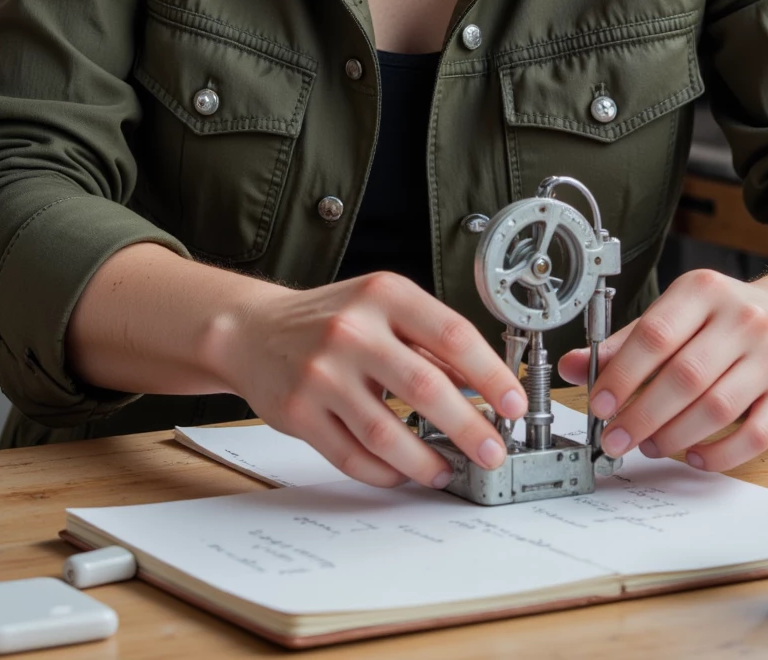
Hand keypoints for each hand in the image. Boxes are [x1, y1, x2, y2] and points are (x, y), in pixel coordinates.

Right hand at [218, 271, 526, 490]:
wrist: (252, 331)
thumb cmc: (329, 319)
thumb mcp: (383, 309)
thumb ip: (429, 341)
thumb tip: (485, 386)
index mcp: (383, 294)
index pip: (451, 334)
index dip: (491, 374)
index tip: (514, 403)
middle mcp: (352, 329)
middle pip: (425, 387)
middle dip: (470, 428)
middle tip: (494, 452)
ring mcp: (322, 373)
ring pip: (387, 433)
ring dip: (427, 460)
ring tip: (448, 470)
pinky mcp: (299, 412)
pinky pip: (352, 456)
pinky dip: (385, 471)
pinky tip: (403, 471)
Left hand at [556, 267, 767, 471]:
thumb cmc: (722, 317)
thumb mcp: (675, 311)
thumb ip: (625, 342)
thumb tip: (574, 367)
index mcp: (704, 290)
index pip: (656, 334)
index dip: (622, 374)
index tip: (600, 404)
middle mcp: (743, 319)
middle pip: (685, 377)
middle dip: (642, 415)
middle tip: (616, 438)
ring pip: (717, 409)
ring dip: (674, 436)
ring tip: (649, 444)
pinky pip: (754, 436)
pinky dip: (718, 454)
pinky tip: (692, 454)